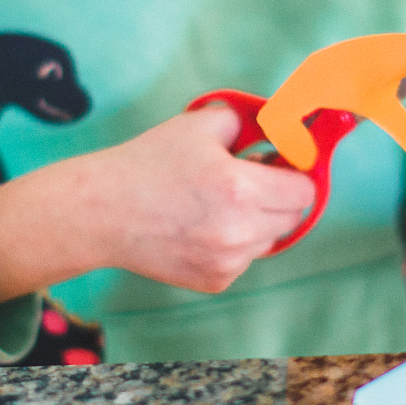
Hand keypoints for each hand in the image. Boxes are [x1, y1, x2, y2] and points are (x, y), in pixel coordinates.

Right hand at [0, 102, 317, 303]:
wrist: (102, 212)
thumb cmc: (148, 163)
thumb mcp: (200, 125)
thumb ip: (248, 123)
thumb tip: (280, 127)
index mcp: (240, 190)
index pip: (303, 191)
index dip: (294, 173)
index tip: (279, 164)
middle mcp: (239, 232)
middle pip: (292, 217)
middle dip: (280, 195)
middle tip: (252, 177)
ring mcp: (227, 262)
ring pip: (269, 240)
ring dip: (258, 220)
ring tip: (219, 201)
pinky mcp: (214, 281)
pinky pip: (243, 259)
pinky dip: (234, 243)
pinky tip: (201, 225)